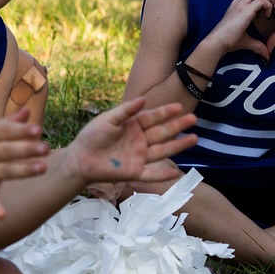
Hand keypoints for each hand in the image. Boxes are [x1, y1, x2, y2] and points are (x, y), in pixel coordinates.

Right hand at [0, 110, 49, 219]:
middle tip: (46, 148)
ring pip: (4, 171)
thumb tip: (28, 110)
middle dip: (26, 149)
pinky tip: (3, 216)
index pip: (4, 131)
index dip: (20, 130)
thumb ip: (8, 123)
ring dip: (22, 170)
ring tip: (42, 168)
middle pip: (6, 151)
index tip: (38, 129)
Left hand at [68, 98, 197, 183]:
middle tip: (194, 119)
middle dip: (178, 126)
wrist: (80, 158)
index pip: (153, 118)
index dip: (165, 112)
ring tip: (194, 138)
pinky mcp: (134, 172)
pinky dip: (162, 175)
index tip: (179, 106)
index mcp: (133, 126)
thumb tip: (144, 99)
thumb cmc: (91, 136)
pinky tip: (175, 172)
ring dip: (178, 145)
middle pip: (162, 132)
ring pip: (163, 150)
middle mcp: (140, 141)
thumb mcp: (108, 119)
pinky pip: (151, 174)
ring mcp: (139, 156)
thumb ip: (126, 110)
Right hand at [206, 0, 274, 60]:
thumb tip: (267, 55)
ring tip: (267, 11)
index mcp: (237, 5)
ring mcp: (240, 4)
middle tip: (267, 8)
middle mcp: (238, 2)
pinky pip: (261, 1)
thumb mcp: (246, 41)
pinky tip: (266, 17)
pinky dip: (268, 6)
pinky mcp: (244, 11)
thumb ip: (257, 45)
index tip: (264, 12)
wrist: (217, 42)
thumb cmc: (228, 41)